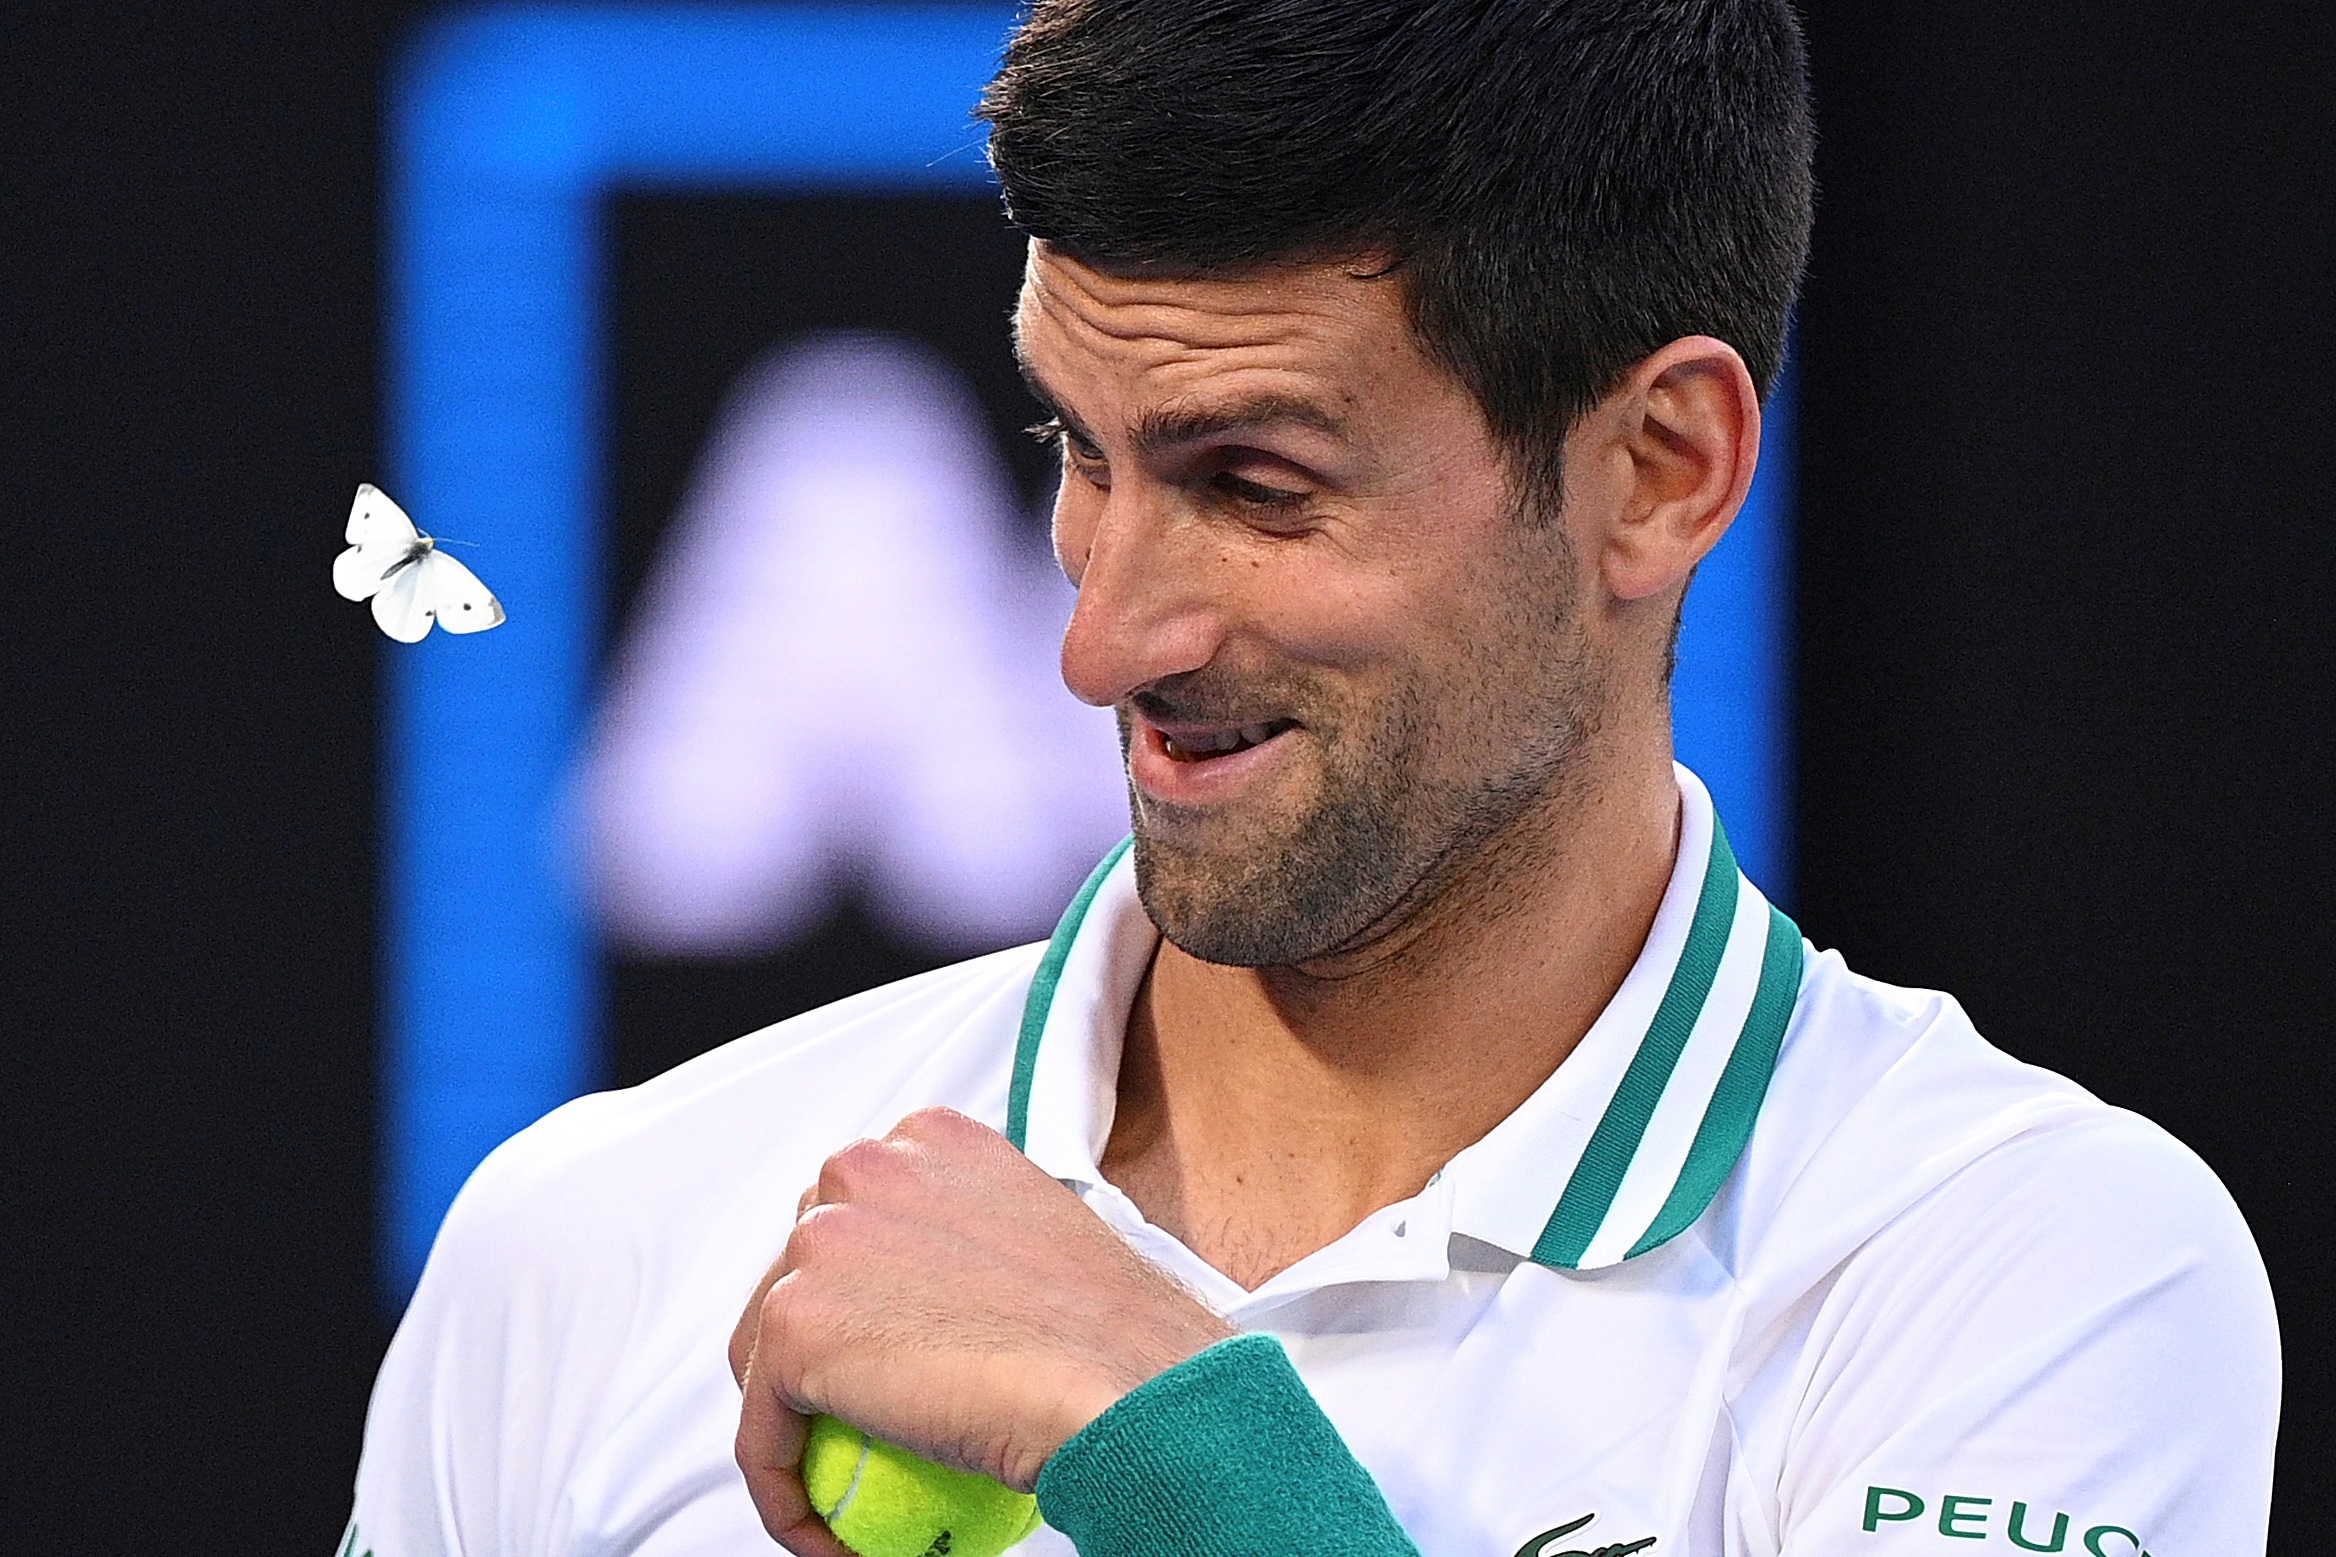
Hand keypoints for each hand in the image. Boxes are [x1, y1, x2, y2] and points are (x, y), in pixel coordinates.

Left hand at [729, 1107, 1235, 1552]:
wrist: (1122, 1380)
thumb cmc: (1109, 1335)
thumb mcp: (1034, 1242)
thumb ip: (966, 1244)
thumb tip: (944, 1297)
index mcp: (927, 1140)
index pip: (854, 1217)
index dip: (858, 1293)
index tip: (885, 1358)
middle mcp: (864, 1168)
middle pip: (796, 1271)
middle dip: (815, 1348)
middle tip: (861, 1424)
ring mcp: (821, 1240)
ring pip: (763, 1351)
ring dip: (795, 1420)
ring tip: (844, 1483)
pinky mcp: (794, 1324)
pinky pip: (762, 1436)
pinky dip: (784, 1494)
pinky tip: (829, 1532)